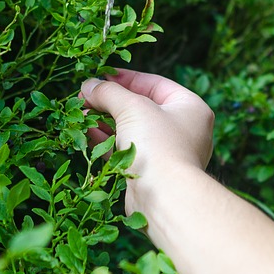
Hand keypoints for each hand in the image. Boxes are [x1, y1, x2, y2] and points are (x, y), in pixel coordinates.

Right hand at [80, 70, 214, 215]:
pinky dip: (109, 141)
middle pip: (142, 106)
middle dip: (112, 101)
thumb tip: (89, 85)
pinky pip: (128, 150)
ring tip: (83, 114)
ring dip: (106, 120)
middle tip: (87, 96)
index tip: (101, 76)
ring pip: (133, 129)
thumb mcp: (132, 107)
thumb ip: (109, 92)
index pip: (155, 83)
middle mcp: (184, 129)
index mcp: (190, 107)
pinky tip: (88, 132)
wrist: (164, 196)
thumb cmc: (158, 144)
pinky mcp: (152, 172)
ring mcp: (168, 152)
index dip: (126, 78)